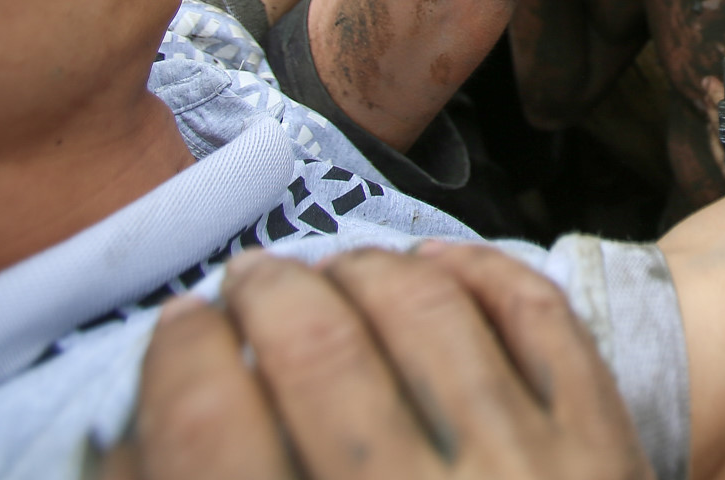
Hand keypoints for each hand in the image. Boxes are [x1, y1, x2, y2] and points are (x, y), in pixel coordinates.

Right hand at [112, 246, 654, 479]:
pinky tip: (438, 266)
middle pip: (318, 350)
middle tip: (251, 279)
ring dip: (369, 269)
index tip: (179, 327)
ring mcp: (522, 475)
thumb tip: (120, 438)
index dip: (179, 357)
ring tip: (338, 268)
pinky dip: (484, 273)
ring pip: (428, 314)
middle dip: (269, 292)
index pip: (208, 427)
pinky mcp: (603, 451)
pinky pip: (542, 320)